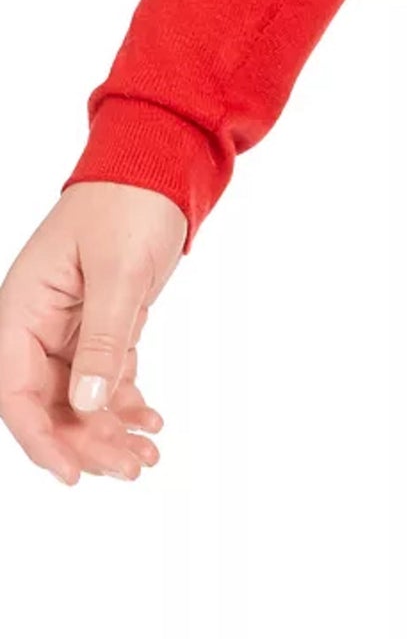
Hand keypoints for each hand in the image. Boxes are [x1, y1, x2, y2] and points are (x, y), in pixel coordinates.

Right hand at [0, 182, 183, 484]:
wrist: (158, 163)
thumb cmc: (129, 203)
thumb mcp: (119, 271)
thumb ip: (104, 338)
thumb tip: (88, 405)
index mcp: (22, 308)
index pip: (16, 391)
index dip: (40, 438)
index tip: (72, 474)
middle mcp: (37, 324)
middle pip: (49, 404)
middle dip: (87, 441)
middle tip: (132, 467)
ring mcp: (68, 328)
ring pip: (78, 398)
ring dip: (109, 430)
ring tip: (148, 455)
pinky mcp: (100, 326)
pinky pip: (104, 378)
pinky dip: (125, 403)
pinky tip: (150, 422)